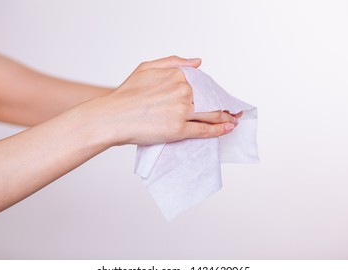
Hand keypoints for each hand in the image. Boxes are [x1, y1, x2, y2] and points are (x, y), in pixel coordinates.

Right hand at [83, 56, 239, 146]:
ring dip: (226, 118)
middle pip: (211, 99)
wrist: (112, 117)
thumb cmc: (126, 94)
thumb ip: (174, 61)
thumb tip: (198, 62)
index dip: (215, 91)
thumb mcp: (146, 67)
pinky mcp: (179, 129)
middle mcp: (183, 91)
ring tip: (234, 120)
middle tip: (235, 110)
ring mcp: (182, 110)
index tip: (221, 96)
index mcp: (177, 75)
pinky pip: (204, 130)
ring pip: (211, 114)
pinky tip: (227, 129)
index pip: (204, 84)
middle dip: (225, 105)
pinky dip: (218, 130)